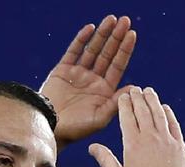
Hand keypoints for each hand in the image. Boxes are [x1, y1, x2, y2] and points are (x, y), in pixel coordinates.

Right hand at [40, 16, 137, 148]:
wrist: (50, 129)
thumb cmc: (76, 129)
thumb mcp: (100, 118)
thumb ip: (116, 103)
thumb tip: (134, 88)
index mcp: (104, 90)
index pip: (118, 66)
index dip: (125, 50)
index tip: (133, 34)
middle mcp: (93, 80)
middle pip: (108, 54)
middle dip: (116, 37)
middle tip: (125, 21)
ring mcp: (78, 74)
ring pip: (93, 49)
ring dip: (102, 34)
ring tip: (111, 19)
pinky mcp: (62, 70)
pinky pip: (73, 51)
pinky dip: (81, 39)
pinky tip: (91, 28)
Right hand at [89, 87, 184, 166]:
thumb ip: (105, 160)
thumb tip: (92, 147)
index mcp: (133, 145)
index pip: (127, 117)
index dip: (124, 104)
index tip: (122, 96)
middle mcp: (150, 138)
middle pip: (143, 110)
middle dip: (137, 97)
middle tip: (134, 89)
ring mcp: (167, 141)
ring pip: (159, 113)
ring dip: (153, 100)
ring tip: (149, 91)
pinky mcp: (180, 146)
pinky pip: (174, 125)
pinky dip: (169, 114)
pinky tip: (165, 108)